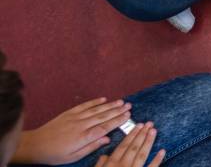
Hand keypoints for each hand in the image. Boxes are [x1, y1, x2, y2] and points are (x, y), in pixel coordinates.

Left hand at [13, 98, 130, 164]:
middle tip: (129, 106)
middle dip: (117, 110)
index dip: (117, 121)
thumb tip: (107, 139)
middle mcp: (81, 125)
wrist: (36, 144)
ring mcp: (75, 117)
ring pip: (96, 109)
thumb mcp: (74, 156)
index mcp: (83, 137)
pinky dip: (95, 102)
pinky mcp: (69, 113)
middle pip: (103, 116)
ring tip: (121, 101)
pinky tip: (104, 99)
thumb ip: (91, 146)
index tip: (128, 116)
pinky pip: (85, 106)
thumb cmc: (55, 154)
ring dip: (110, 105)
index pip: (105, 127)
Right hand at [94, 123, 164, 166]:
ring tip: (154, 131)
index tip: (138, 125)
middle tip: (149, 123)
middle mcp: (122, 166)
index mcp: (111, 164)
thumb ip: (100, 165)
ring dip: (149, 142)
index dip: (131, 135)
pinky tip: (163, 151)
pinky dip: (157, 160)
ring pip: (142, 155)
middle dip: (142, 134)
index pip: (123, 146)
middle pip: (134, 148)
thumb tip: (104, 155)